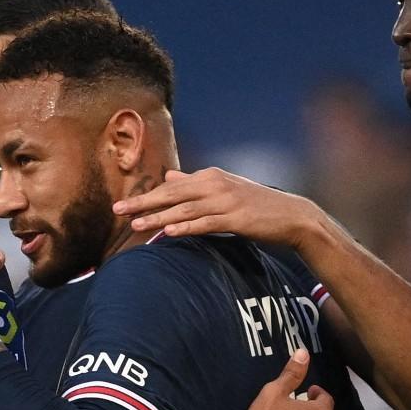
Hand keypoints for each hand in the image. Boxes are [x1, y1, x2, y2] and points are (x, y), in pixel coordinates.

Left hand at [112, 168, 320, 248]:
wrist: (292, 216)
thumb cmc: (256, 204)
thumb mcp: (225, 188)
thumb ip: (195, 183)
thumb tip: (169, 177)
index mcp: (210, 176)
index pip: (171, 186)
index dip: (146, 195)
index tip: (123, 204)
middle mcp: (215, 184)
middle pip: (172, 195)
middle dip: (143, 203)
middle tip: (118, 211)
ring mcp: (227, 201)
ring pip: (185, 210)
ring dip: (159, 218)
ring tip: (136, 226)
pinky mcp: (237, 218)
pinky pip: (206, 223)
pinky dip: (187, 227)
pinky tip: (170, 233)